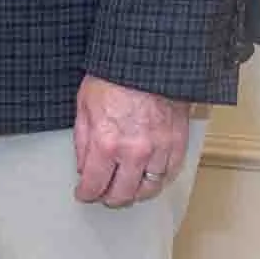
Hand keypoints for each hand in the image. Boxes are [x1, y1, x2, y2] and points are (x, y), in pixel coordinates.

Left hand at [73, 76, 190, 206]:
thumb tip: (83, 165)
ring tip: (127, 190)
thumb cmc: (114, 76)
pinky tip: (149, 177)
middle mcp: (133, 152)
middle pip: (122, 193)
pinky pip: (169, 174)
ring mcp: (158, 150)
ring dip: (135, 193)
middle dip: (109, 198)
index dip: (86, 192)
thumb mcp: (84, 105)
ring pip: (148, 189)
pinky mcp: (177, 144)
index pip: (94, 183)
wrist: (147, 60)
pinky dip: (158, 180)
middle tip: (104, 195)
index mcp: (106, 143)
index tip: (84, 193)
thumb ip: (82, 140)